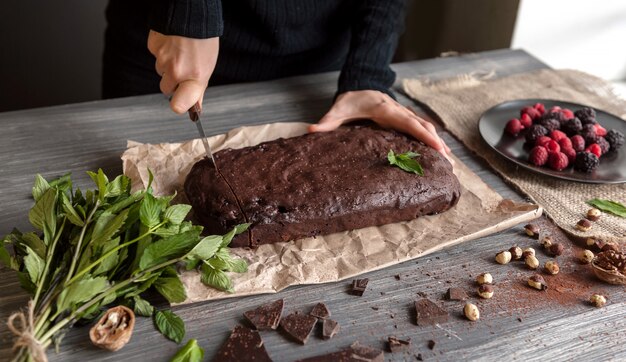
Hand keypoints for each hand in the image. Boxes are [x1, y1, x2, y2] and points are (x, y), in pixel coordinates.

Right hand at [147, 30, 218, 113]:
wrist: (192, 14)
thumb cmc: (204, 42)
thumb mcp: (207, 67)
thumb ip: (199, 88)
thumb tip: (194, 107)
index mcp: (195, 78)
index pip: (178, 106)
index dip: (179, 105)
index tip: (181, 103)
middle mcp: (177, 71)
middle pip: (166, 89)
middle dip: (173, 82)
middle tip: (184, 68)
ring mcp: (163, 59)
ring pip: (160, 71)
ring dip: (168, 65)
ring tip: (180, 52)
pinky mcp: (154, 48)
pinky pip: (155, 56)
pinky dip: (162, 52)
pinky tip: (172, 43)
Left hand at [309, 90, 451, 161]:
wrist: (360, 85)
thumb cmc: (351, 99)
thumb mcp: (338, 109)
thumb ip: (327, 122)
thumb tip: (311, 131)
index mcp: (386, 110)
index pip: (408, 123)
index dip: (423, 135)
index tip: (438, 147)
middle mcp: (399, 112)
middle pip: (423, 127)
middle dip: (437, 143)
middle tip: (450, 162)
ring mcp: (404, 115)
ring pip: (425, 128)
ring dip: (438, 143)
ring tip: (449, 163)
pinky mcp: (405, 120)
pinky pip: (421, 130)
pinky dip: (431, 141)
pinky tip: (440, 155)